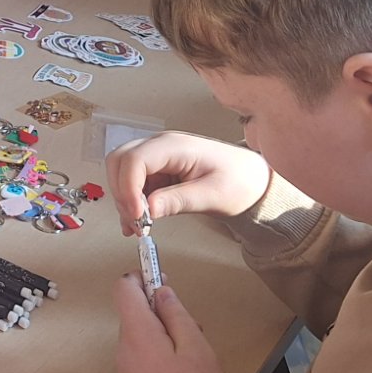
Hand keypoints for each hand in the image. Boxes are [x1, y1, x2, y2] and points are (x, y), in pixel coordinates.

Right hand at [105, 131, 271, 233]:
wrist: (251, 179)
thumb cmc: (238, 181)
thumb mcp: (212, 195)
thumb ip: (179, 201)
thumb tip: (147, 210)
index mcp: (174, 146)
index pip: (134, 160)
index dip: (128, 188)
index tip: (136, 216)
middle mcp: (160, 146)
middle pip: (120, 161)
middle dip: (121, 193)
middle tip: (135, 222)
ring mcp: (157, 157)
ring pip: (121, 172)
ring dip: (123, 199)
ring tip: (139, 226)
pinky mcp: (157, 169)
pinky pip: (132, 182)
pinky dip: (130, 201)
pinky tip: (139, 221)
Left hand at [114, 277, 234, 372]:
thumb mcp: (198, 349)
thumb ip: (177, 316)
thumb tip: (161, 291)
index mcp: (136, 336)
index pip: (124, 290)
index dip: (141, 279)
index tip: (163, 282)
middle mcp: (121, 355)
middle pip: (133, 319)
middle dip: (159, 316)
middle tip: (193, 329)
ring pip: (138, 345)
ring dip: (160, 342)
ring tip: (193, 361)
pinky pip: (140, 369)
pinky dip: (157, 364)